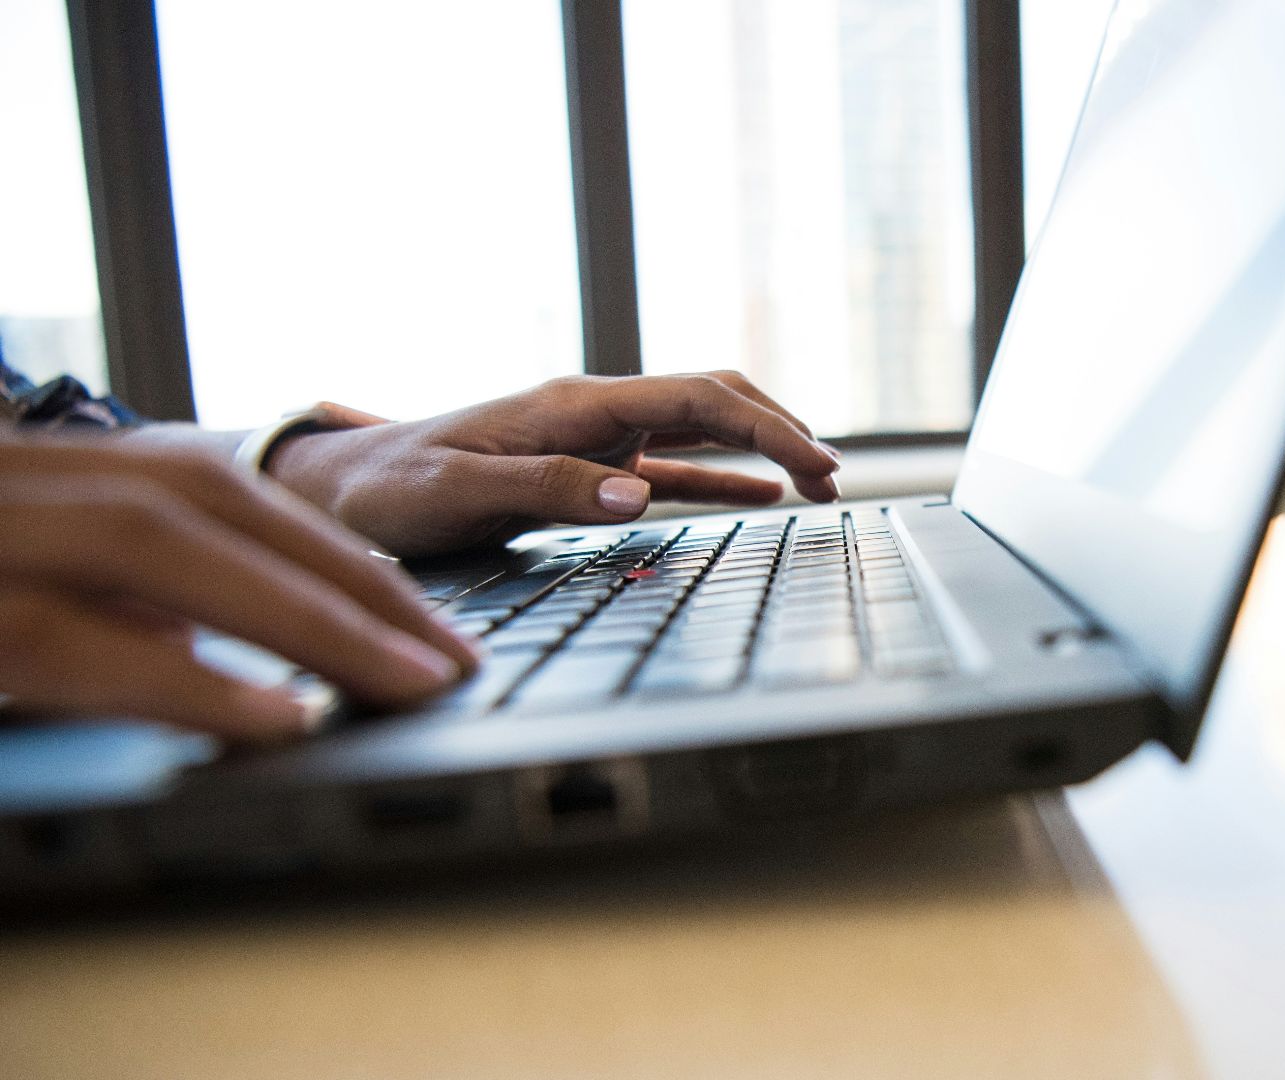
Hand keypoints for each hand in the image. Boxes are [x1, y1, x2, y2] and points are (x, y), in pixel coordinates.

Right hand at [0, 436, 481, 741]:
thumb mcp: (27, 591)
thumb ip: (110, 608)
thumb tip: (199, 645)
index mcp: (47, 479)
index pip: (218, 497)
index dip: (333, 558)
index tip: (430, 627)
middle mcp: (12, 485)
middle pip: (208, 505)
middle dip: (345, 582)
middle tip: (453, 661)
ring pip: (151, 545)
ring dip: (294, 615)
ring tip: (406, 683)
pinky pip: (65, 638)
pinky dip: (181, 680)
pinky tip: (278, 721)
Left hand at [266, 372, 841, 556]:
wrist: (339, 489)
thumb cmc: (389, 489)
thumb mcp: (457, 492)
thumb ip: (547, 489)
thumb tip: (637, 496)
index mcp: (572, 404)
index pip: (695, 398)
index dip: (766, 427)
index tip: (817, 462)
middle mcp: (592, 411)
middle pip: (712, 397)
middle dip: (780, 427)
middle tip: (831, 476)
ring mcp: (592, 438)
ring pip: (701, 426)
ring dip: (761, 448)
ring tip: (816, 481)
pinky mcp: (583, 469)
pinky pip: (671, 466)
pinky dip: (722, 476)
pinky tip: (760, 498)